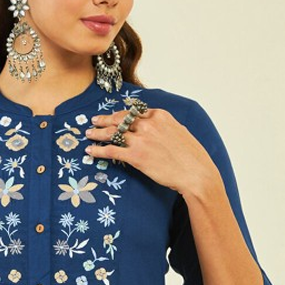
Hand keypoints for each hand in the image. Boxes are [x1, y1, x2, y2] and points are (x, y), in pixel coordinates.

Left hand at [83, 107, 222, 196]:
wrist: (196, 173)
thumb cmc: (191, 156)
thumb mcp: (179, 132)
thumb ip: (164, 127)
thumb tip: (156, 127)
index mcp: (159, 116)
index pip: (133, 111)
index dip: (120, 114)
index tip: (112, 116)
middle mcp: (148, 124)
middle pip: (119, 119)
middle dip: (104, 120)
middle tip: (94, 121)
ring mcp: (140, 140)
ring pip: (112, 133)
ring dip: (97, 133)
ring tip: (89, 134)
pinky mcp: (135, 156)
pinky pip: (110, 150)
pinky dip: (97, 150)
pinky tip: (90, 151)